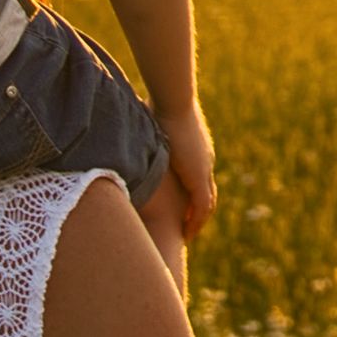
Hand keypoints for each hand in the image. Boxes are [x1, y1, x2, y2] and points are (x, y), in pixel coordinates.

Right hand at [152, 108, 216, 238]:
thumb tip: (130, 125)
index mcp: (196, 150)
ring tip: (187, 235)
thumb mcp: (153, 122)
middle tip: (188, 227)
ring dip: (198, 220)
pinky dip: (197, 220)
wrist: (173, 101)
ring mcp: (204, 169)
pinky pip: (202, 206)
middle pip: (207, 192)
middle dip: (198, 211)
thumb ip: (146, 129)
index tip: (182, 207)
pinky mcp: (199, 176)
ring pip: (207, 202)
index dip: (191, 193)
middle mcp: (205, 161)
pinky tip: (188, 233)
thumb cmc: (159, 105)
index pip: (197, 177)